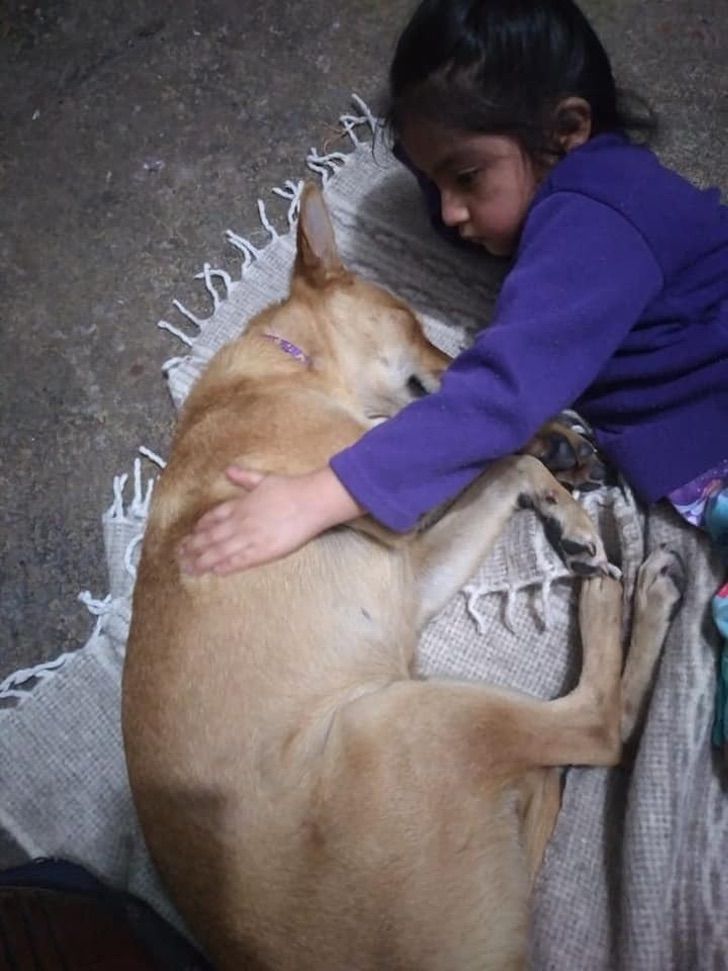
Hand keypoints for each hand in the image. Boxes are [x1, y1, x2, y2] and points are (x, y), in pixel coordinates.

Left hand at [178, 465, 362, 575]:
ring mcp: (249, 538)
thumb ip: (244, 478)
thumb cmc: (291, 488)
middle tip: (180, 555)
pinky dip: (225, 566)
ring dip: (202, 560)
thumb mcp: (264, 479)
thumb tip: (229, 471)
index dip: (200, 528)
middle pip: (210, 537)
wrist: (310, 502)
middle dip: (193, 547)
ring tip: (189, 568)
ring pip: (218, 552)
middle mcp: (240, 522)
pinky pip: (238, 561)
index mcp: (240, 505)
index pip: (213, 517)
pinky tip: (214, 571)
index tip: (192, 535)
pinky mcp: (262, 552)